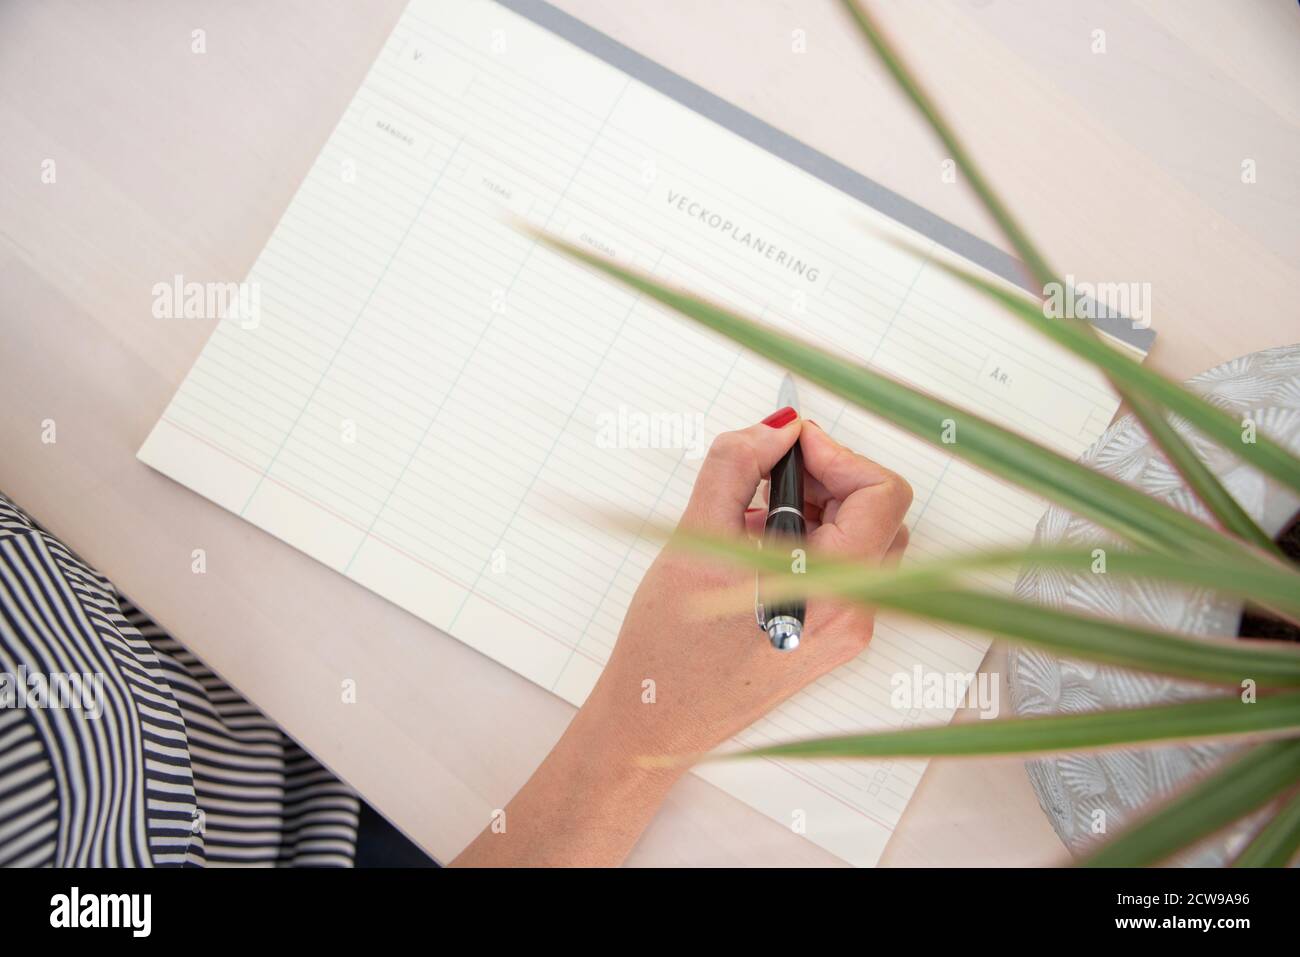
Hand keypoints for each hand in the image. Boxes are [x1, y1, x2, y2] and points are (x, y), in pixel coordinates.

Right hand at [585, 412, 912, 762]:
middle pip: (877, 511)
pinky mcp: (830, 637)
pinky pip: (841, 568)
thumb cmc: (669, 648)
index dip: (836, 454)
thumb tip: (776, 429)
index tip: (788, 446)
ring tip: (752, 516)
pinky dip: (808, 540)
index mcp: (831, 589)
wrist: (657, 722)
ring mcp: (847, 630)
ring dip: (815, 508)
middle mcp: (854, 614)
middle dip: (825, 479)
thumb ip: (737, 466)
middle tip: (767, 475)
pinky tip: (753, 547)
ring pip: (861, 537)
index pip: (880, 492)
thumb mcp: (695, 539)